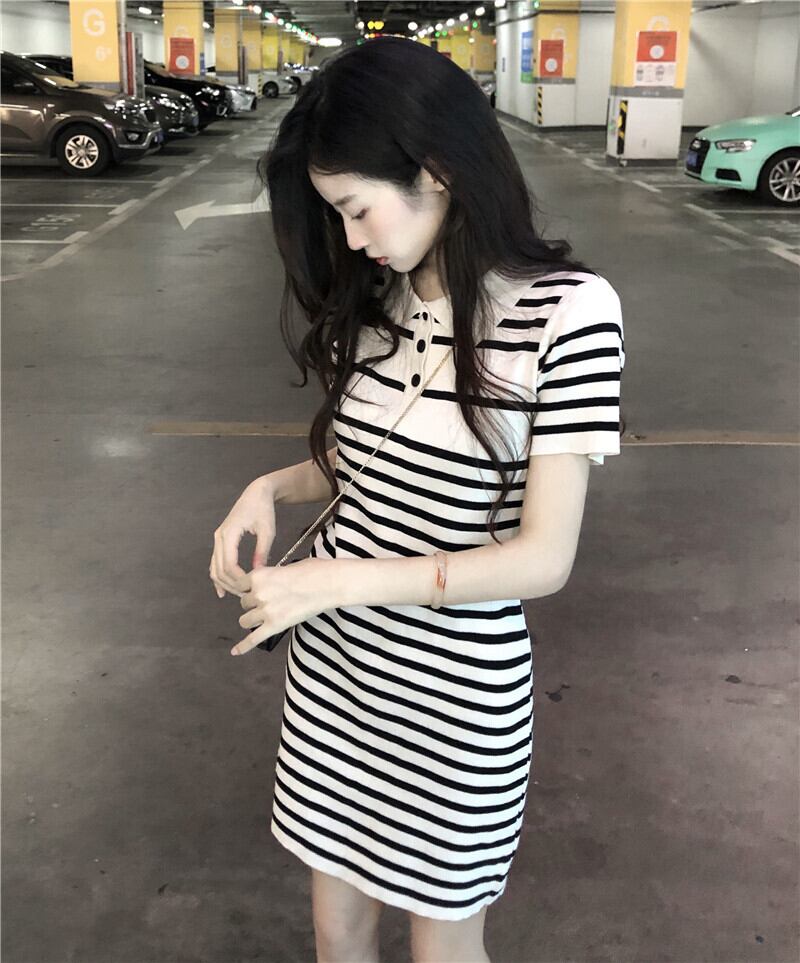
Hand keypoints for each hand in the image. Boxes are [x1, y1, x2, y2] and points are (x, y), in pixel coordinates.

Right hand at [210, 477, 275, 599]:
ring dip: (225, 583)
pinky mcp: (221, 541)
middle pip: (219, 569)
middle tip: (248, 595)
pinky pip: (215, 563)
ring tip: (239, 593)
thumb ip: (262, 551)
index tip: (251, 587)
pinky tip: (223, 592)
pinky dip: (218, 578)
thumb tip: (259, 572)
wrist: (257, 493)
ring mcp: (218, 539)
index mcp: (229, 533)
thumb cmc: (263, 509)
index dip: (238, 579)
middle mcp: (219, 537)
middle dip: (232, 585)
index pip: (228, 564)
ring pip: (214, 568)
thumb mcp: (268, 530)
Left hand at [231, 557, 335, 655]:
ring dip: (252, 619)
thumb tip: (270, 583)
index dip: (249, 588)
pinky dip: (243, 647)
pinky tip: (235, 652)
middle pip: (243, 604)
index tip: (255, 589)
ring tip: (263, 618)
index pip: (240, 585)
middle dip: (253, 604)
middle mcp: (258, 594)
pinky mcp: (275, 626)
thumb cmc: (313, 571)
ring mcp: (266, 611)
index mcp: (259, 576)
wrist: (328, 583)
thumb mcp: (285, 567)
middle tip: (268, 602)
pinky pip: (253, 639)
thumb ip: (271, 576)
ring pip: (245, 621)